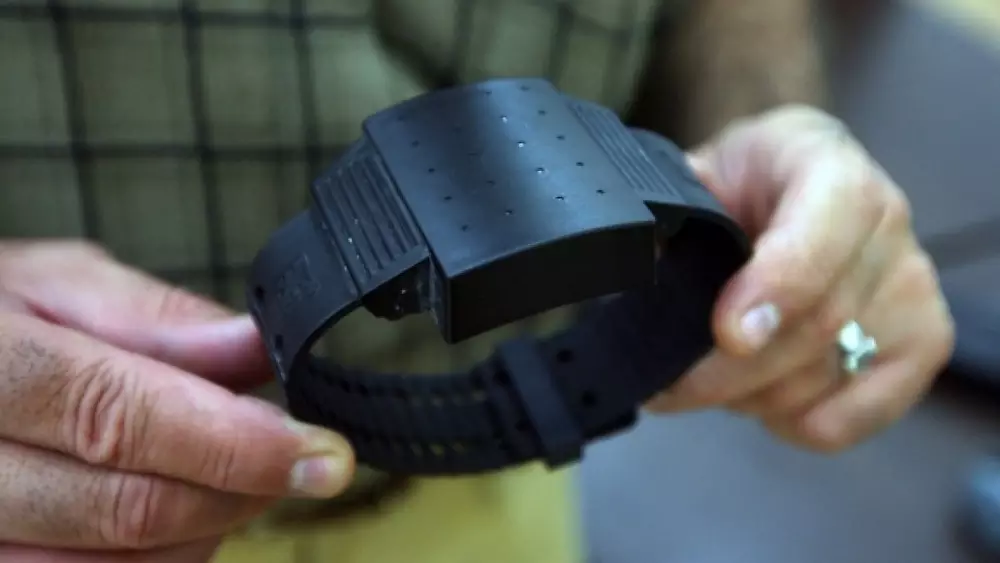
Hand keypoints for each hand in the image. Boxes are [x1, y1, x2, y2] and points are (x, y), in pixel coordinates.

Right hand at [0, 241, 355, 561]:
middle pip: (121, 508)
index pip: (113, 415)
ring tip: (230, 478)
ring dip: (203, 533)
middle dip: (235, 492)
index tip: (321, 452)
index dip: (232, 443)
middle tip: (297, 463)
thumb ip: (153, 317)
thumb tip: (253, 347)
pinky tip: (178, 520)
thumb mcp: (50, 282)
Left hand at [647, 106, 954, 450]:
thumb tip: (647, 263)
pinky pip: (861, 413)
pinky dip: (799, 421)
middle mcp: (886, 223)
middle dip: (730, 371)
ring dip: (750, 397)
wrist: (787, 182)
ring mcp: (909, 285)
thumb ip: (676, 212)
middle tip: (667, 386)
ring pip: (826, 375)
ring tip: (699, 384)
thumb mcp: (701, 171)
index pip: (819, 237)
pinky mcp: (922, 340)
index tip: (729, 333)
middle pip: (817, 325)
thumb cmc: (744, 179)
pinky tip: (759, 399)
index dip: (775, 291)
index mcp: (829, 167)